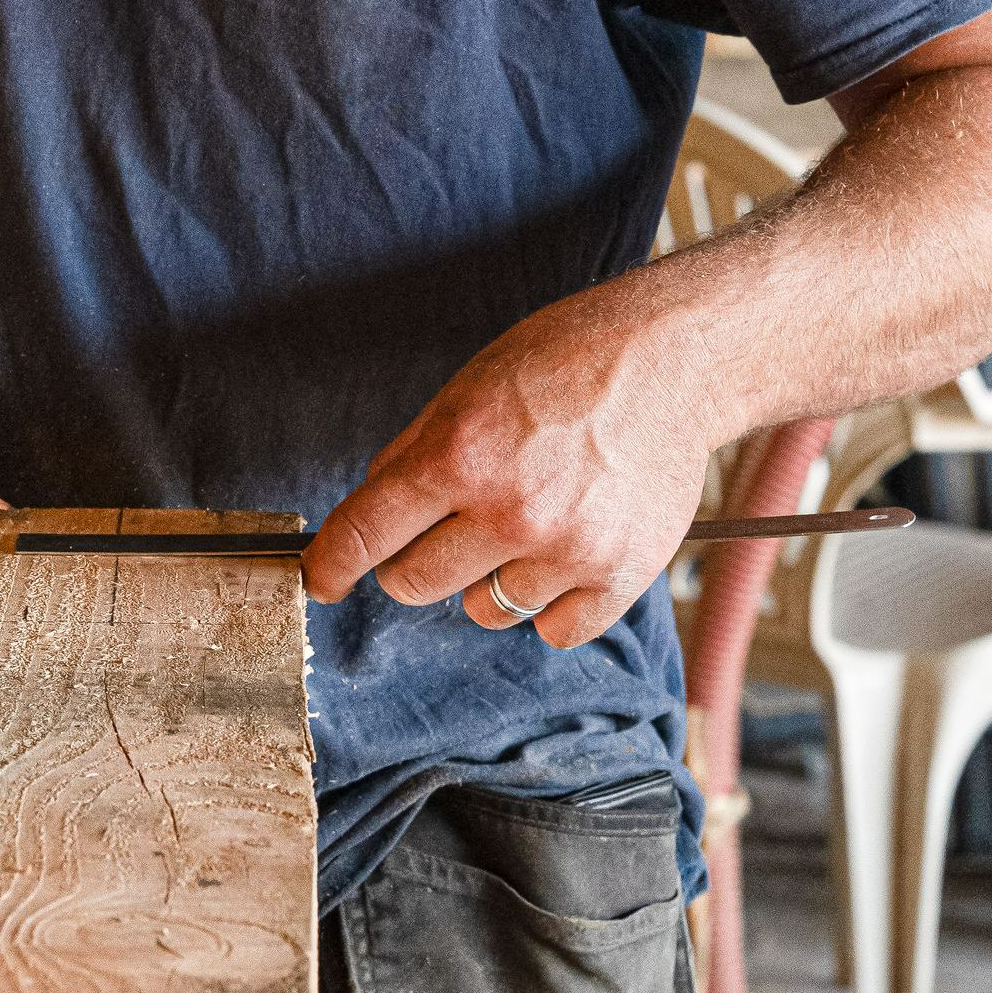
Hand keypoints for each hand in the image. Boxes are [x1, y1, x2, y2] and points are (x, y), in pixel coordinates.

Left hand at [300, 279, 713, 645]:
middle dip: (414, 559)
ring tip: (528, 521)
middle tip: (451, 523)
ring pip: (483, 610)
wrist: (669, 362)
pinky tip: (565, 551)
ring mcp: (565, 550)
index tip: (322, 580)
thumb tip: (370, 517)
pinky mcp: (618, 576)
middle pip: (414, 583)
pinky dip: (550, 603)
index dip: (331, 564)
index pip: (366, 534)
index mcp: (458, 455)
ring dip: (488, 578)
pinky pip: (553, 630)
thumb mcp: (467, 388)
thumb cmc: (563, 361)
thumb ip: (414, 454)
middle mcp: (508, 511)